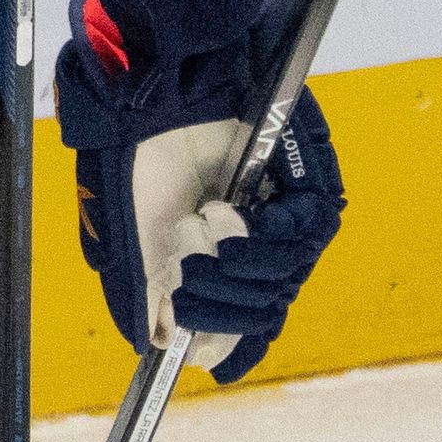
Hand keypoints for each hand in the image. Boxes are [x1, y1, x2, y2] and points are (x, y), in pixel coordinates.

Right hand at [58, 0, 345, 381]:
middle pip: (260, 317)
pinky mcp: (311, 194)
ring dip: (233, 264)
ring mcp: (284, 224)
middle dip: (216, 304)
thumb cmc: (139, 151)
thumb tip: (159, 345)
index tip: (194, 352)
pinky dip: (260, 238)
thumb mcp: (130, 234)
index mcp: (215, 260)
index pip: (240, 326)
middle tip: (182, 269)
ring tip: (199, 221)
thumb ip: (147, 291)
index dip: (225, 346)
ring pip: (280, 285)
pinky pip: (302, 242)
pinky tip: (228, 211)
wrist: (153, 90)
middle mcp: (254, 247)